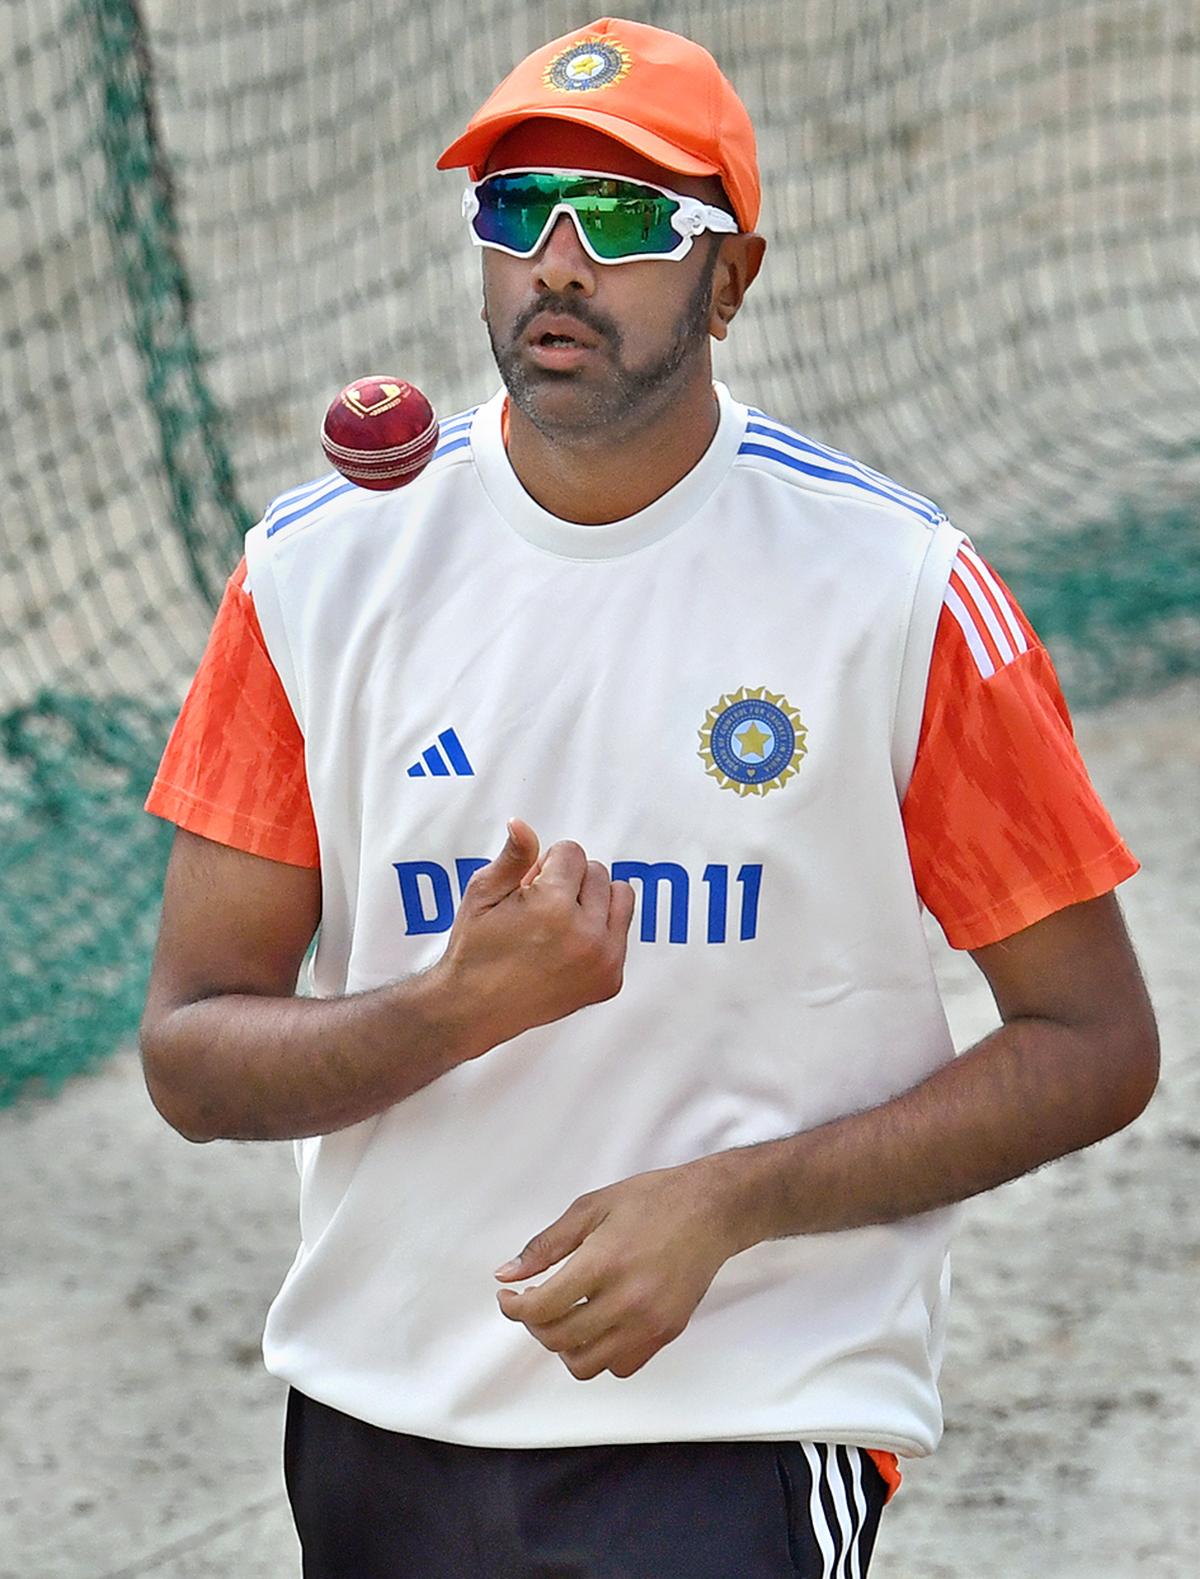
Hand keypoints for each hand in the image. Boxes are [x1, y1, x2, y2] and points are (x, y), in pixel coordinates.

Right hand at [434, 819, 634, 1056]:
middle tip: (538, 908)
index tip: (527, 887)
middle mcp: (586, 935)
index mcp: (553, 907)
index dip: (544, 865)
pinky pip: (621, 933)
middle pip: (597, 872)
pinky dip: (600, 932)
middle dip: (569, 881)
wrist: (474, 1009)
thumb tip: (522, 825)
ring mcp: (603, 961)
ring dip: (593, 901)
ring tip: (559, 922)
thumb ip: (512, 857)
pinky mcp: (610, 980)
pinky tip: (567, 947)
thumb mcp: (483, 894)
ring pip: (620, 897)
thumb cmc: (474, 950)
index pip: (572, 852)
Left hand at [494, 1159, 740, 1379]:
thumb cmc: (653, 1201)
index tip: (509, 1297)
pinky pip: (621, 1366)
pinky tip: (598, 1326)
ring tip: (566, 1317)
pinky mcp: (667, 1333)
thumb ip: (546, 1244)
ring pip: (587, 1365)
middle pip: (559, 1340)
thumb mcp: (591, 1207)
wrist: (711, 1210)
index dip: (514, 1308)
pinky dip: (600, 1355)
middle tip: (535, 1304)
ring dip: (566, 1346)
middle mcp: (627, 1300)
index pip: (542, 1308)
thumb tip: (507, 1274)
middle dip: (535, 1325)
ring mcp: (650, 1322)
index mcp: (603, 1263)